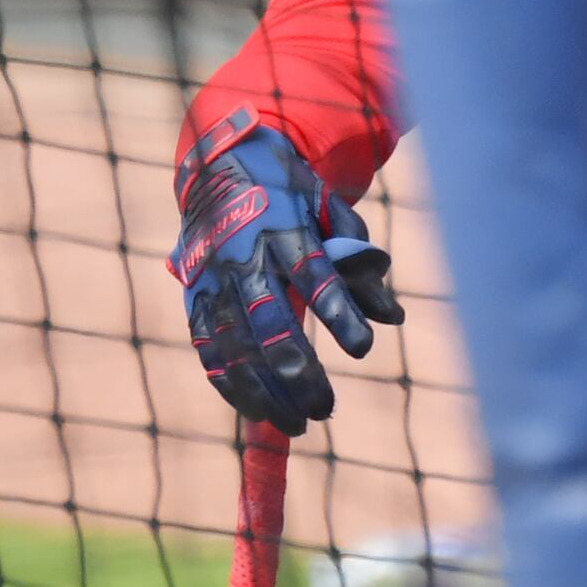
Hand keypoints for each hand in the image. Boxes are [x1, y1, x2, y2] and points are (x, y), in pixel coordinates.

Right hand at [171, 108, 402, 430]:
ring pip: (235, 346)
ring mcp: (213, 278)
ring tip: (299, 423)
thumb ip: (360, 261)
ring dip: (265, 392)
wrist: (219, 163)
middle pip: (270, 322)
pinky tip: (257, 413)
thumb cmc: (289, 192)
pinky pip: (208, 349)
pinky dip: (231, 385)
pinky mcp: (192, 295)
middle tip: (326, 409)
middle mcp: (244, 254)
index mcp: (285, 226)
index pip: (314, 275)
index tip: (363, 348)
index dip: (338, 312)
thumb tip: (394, 317)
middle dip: (297, 372)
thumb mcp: (330, 208)